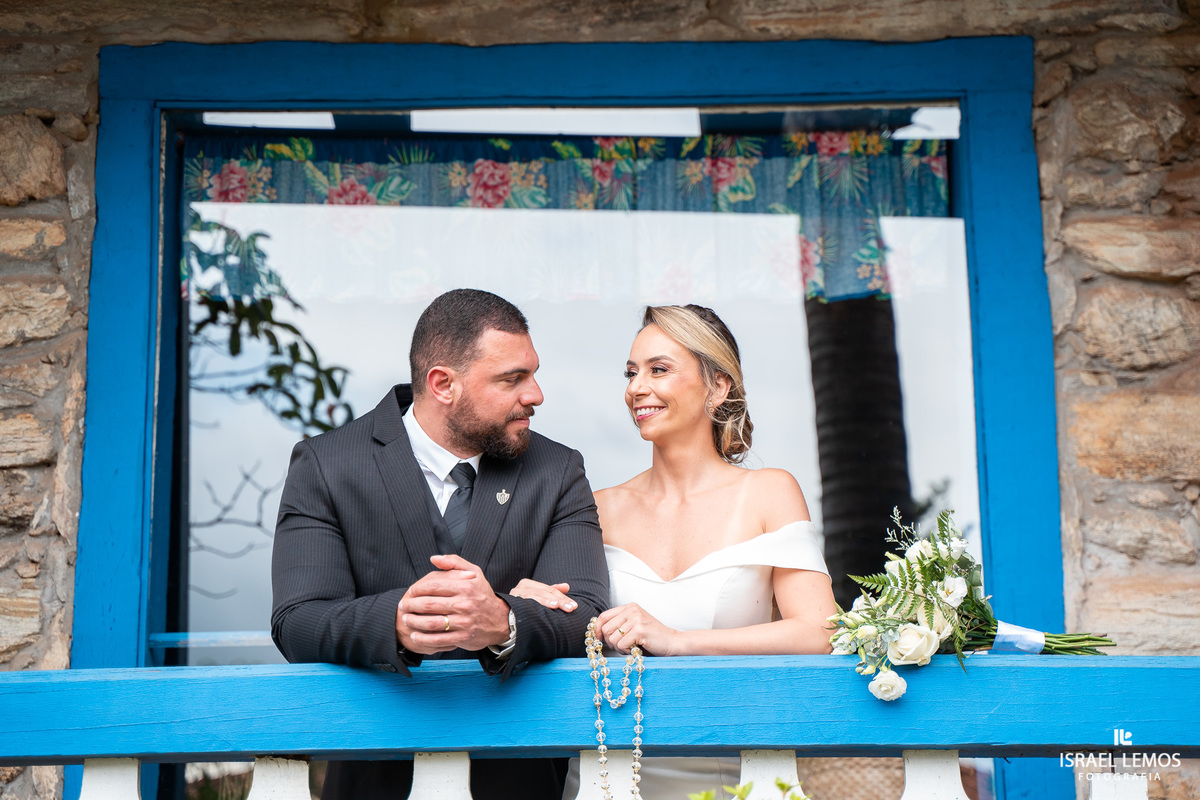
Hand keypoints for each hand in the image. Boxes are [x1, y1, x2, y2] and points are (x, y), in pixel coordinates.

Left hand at [396, 554, 510, 653]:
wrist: (500, 620)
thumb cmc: (482, 595)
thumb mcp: (475, 572)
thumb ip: (454, 562)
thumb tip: (433, 559)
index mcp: (465, 586)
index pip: (433, 586)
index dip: (417, 589)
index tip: (410, 592)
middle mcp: (465, 604)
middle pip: (429, 604)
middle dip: (411, 605)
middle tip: (403, 605)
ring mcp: (464, 622)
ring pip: (431, 623)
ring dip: (414, 622)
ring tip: (406, 619)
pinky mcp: (463, 638)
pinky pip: (438, 639)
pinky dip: (424, 638)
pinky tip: (415, 635)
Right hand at [509, 579, 576, 611]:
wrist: (502, 621)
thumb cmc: (522, 610)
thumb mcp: (538, 599)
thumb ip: (551, 592)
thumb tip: (567, 586)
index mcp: (528, 585)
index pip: (549, 590)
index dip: (562, 597)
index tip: (574, 606)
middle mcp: (520, 588)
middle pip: (544, 592)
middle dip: (559, 600)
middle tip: (571, 608)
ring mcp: (514, 596)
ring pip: (534, 596)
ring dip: (547, 602)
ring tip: (557, 606)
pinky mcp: (510, 604)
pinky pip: (523, 604)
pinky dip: (533, 606)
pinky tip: (541, 611)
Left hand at [596, 602, 679, 655]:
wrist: (672, 643)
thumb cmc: (651, 638)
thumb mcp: (633, 626)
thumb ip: (618, 625)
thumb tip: (596, 633)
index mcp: (629, 607)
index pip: (604, 616)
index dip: (598, 629)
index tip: (599, 639)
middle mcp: (632, 610)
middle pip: (606, 629)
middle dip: (611, 642)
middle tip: (623, 646)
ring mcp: (636, 619)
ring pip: (613, 639)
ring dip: (620, 648)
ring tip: (631, 647)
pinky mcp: (639, 630)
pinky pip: (621, 645)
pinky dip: (626, 651)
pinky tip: (636, 650)